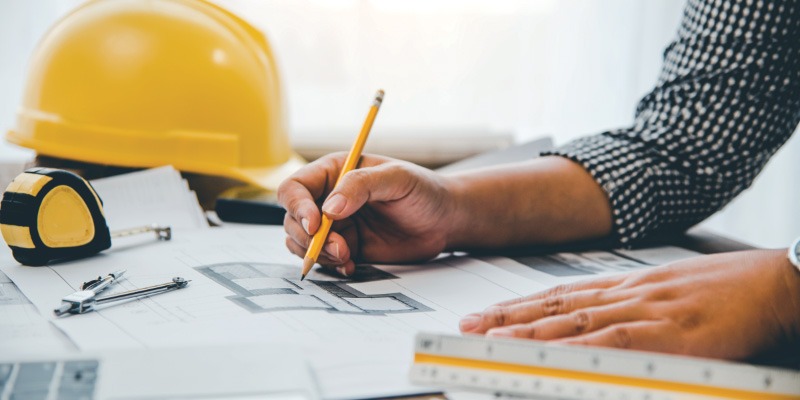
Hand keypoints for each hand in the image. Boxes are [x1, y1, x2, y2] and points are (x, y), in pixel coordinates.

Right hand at [278, 153, 454, 275]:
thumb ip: (362, 186)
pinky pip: (323, 260)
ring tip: (347, 256)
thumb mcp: (397, 179)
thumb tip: (329, 208)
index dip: (297, 207)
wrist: (444, 220)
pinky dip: (330, 266)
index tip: (315, 224)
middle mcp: (328, 198)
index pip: (295, 188)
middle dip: (309, 238)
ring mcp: (336, 225)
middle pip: (293, 219)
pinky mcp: (346, 247)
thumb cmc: (423, 190)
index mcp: (334, 172)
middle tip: (339, 247)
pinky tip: (351, 265)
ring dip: (318, 254)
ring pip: (302, 243)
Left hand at [459, 250, 799, 359]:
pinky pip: (619, 342)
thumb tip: (596, 331)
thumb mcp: (668, 294)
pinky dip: (583, 349)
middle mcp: (627, 295)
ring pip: (577, 322)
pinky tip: (554, 357)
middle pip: (556, 307)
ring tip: (491, 340)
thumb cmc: (725, 290)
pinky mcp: (673, 333)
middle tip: (467, 328)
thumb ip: (631, 310)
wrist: (777, 281)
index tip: (485, 316)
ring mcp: (648, 311)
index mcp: (626, 287)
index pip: (559, 296)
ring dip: (531, 332)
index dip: (517, 307)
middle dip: (508, 319)